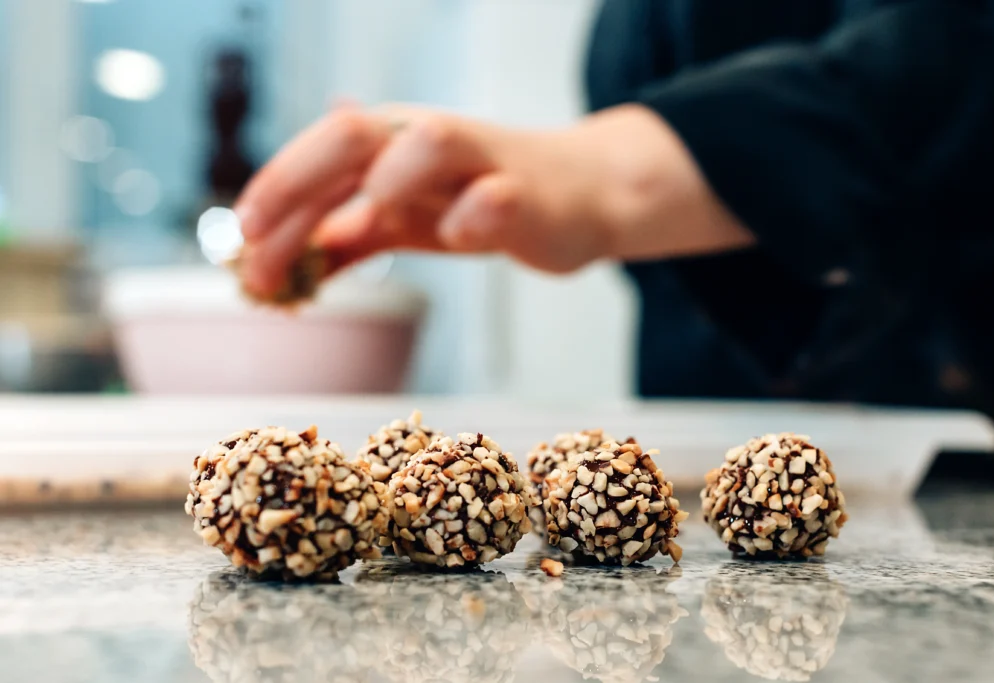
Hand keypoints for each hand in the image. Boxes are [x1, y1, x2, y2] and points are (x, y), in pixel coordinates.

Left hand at [234, 103, 752, 297]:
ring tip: (361, 215)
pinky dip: (476, 209)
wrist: (581, 196)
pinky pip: (501, 195)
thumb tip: (268, 268)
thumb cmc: (484, 200)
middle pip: (354, 134)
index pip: (320, 157)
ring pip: (431, 140)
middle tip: (257, 232)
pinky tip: (456, 232)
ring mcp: (480, 166)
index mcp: (392, 144)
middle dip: (297, 176)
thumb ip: (344, 239)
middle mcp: (427, 143)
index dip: (274, 190)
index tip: (239, 240)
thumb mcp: (404, 220)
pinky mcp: (529, 198)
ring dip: (387, 172)